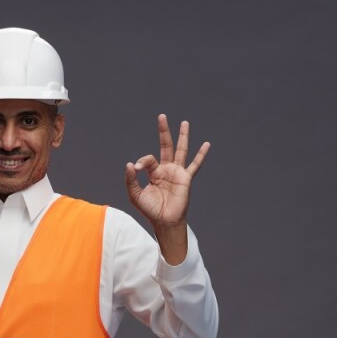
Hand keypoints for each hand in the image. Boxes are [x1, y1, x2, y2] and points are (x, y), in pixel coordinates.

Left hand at [125, 114, 209, 228]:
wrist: (164, 221)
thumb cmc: (150, 210)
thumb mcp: (136, 195)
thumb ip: (131, 180)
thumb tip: (130, 164)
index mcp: (154, 173)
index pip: (148, 159)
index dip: (142, 161)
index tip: (137, 168)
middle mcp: (166, 170)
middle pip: (166, 146)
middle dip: (164, 131)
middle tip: (161, 116)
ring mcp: (177, 173)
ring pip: (181, 150)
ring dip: (183, 136)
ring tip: (184, 123)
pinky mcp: (186, 179)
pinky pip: (195, 165)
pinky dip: (201, 155)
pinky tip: (207, 144)